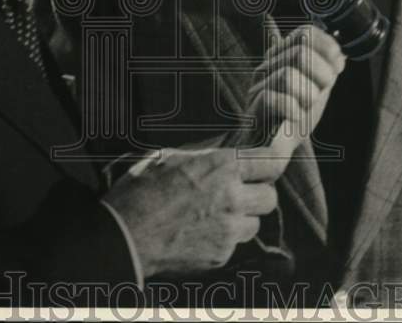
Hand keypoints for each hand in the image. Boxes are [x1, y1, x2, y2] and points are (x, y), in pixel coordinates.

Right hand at [104, 147, 277, 277]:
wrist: (123, 234)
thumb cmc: (141, 189)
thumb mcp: (171, 155)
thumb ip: (205, 153)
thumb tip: (225, 146)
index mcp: (222, 166)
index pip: (271, 162)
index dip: (277, 157)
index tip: (277, 154)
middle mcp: (232, 197)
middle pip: (270, 197)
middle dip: (259, 192)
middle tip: (242, 190)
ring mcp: (228, 230)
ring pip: (255, 223)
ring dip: (244, 217)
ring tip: (218, 212)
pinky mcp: (220, 255)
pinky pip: (235, 243)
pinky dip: (226, 237)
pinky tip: (202, 230)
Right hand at [238, 22, 345, 152]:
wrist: (272, 150)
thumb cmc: (293, 118)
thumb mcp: (315, 89)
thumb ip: (326, 70)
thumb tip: (340, 55)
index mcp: (282, 57)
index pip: (304, 33)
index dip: (326, 46)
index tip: (338, 64)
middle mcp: (267, 66)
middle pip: (301, 54)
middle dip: (321, 75)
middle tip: (320, 93)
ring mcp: (259, 87)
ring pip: (288, 75)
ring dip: (307, 95)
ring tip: (305, 108)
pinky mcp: (255, 110)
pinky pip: (276, 100)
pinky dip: (293, 110)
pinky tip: (296, 118)